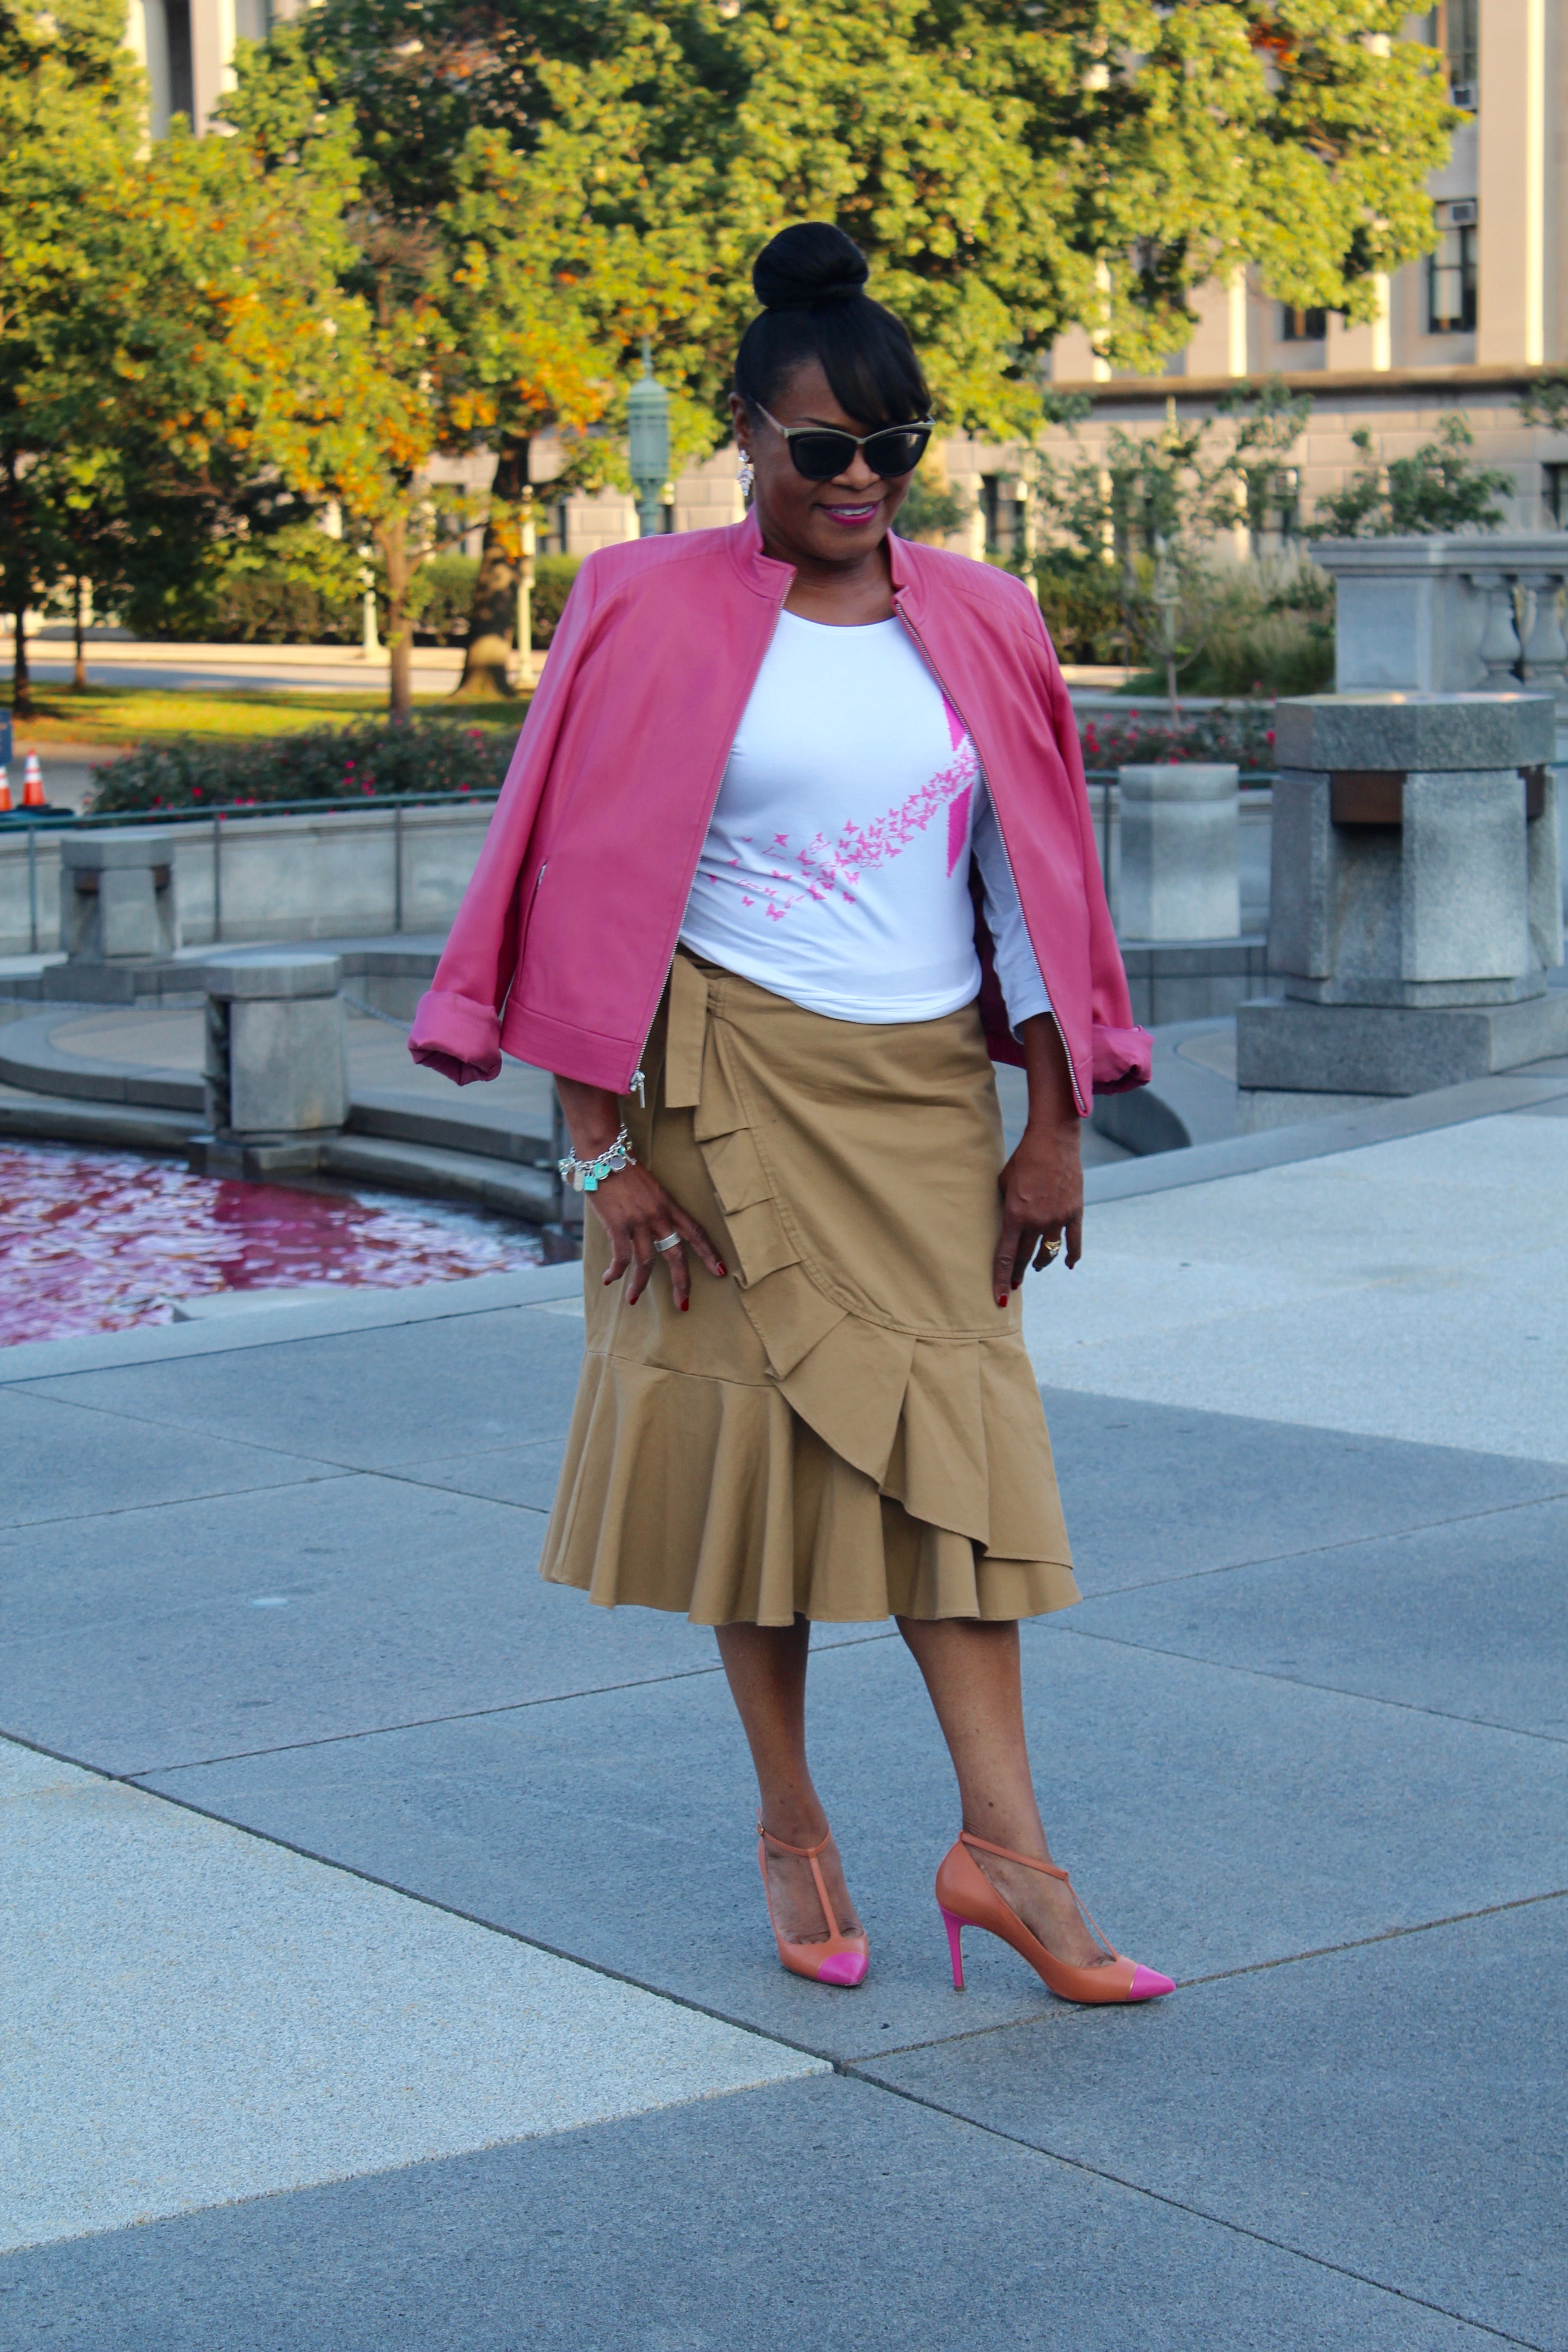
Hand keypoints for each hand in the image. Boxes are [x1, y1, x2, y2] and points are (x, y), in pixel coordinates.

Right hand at [553, 1076, 726, 1310]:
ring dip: (638, 1285)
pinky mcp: (617, 1225)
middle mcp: (659, 1216)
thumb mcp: (650, 1189)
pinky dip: (615, 1271)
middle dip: (681, 1282)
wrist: (603, 1155)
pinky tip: (609, 1279)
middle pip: (676, 1255)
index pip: (697, 1232)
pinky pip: (621, 1256)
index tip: (722, 1272)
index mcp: (670, 1205)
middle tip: (683, 1304)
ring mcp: (638, 1221)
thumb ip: (656, 1209)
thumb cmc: (624, 1170)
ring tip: (632, 1300)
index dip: (710, 1253)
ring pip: (645, 1262)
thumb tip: (654, 1230)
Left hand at [993, 1114, 1082, 1304]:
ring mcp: (1058, 1218)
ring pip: (1049, 1252)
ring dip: (1041, 1263)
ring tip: (1037, 1268)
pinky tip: (1069, 1264)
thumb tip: (1007, 1224)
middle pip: (1026, 1258)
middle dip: (1018, 1274)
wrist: (1053, 1141)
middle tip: (1014, 1286)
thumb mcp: (1004, 1184)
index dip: (1001, 1279)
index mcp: (1015, 1216)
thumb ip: (1005, 1207)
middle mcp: (1036, 1222)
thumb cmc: (1023, 1160)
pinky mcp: (1075, 1212)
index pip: (1005, 1256)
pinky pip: (1074, 1241)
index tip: (999, 1297)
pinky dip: (1072, 1255)